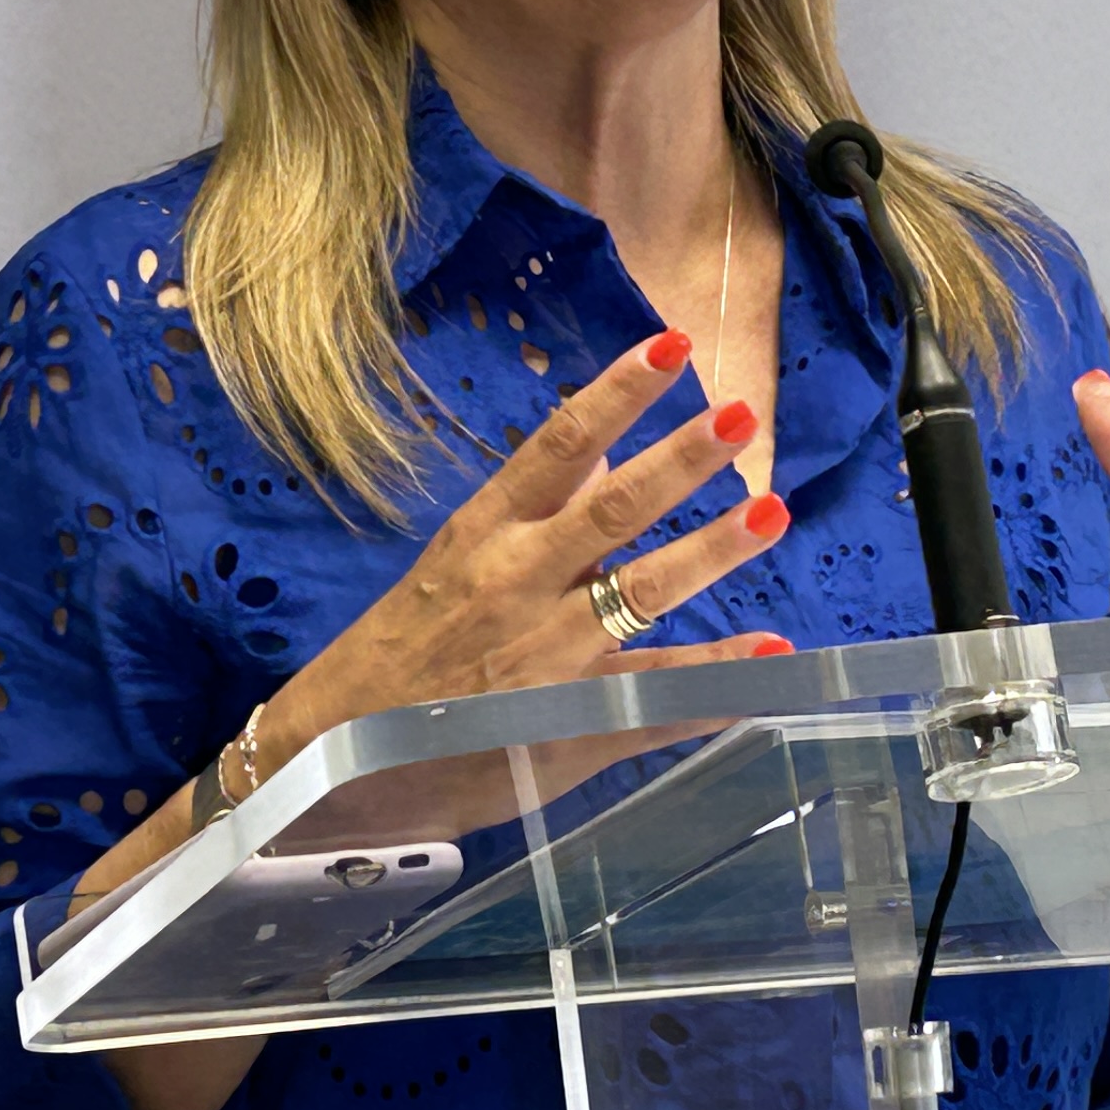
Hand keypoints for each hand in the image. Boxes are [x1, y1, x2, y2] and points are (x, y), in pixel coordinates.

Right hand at [260, 327, 794, 762]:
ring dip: (712, 551)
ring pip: (642, 592)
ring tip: (773, 511)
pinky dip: (719, 678)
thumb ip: (531, 509)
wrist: (335, 763)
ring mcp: (548, 657)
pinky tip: (775, 657)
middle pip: (612, 511)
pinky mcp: (571, 723)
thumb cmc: (397, 657)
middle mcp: (516, 585)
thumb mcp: (453, 562)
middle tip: (741, 414)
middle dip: (681, 461)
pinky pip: (657, 695)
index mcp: (483, 537)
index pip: (556, 448)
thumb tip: (602, 446)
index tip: (671, 346)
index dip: (617, 395)